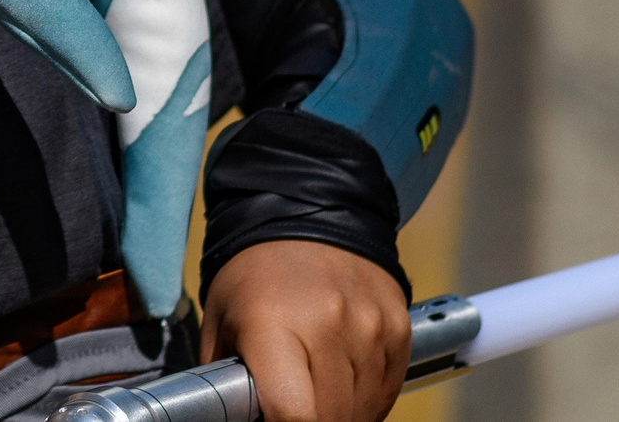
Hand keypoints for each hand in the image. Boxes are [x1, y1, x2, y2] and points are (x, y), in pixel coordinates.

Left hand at [203, 240, 409, 421]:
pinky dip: (366, 399)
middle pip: (332, 418)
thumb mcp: (220, 323)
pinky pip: (387, 391)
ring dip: (341, 413)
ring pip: (363, 410)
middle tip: (290, 406)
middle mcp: (328, 325)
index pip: (295, 413)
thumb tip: (230, 415)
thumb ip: (223, 379)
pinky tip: (342, 383)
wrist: (308, 217)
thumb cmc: (254, 276)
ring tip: (315, 392)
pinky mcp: (398, 329)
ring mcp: (370, 327)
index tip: (272, 421)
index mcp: (273, 325)